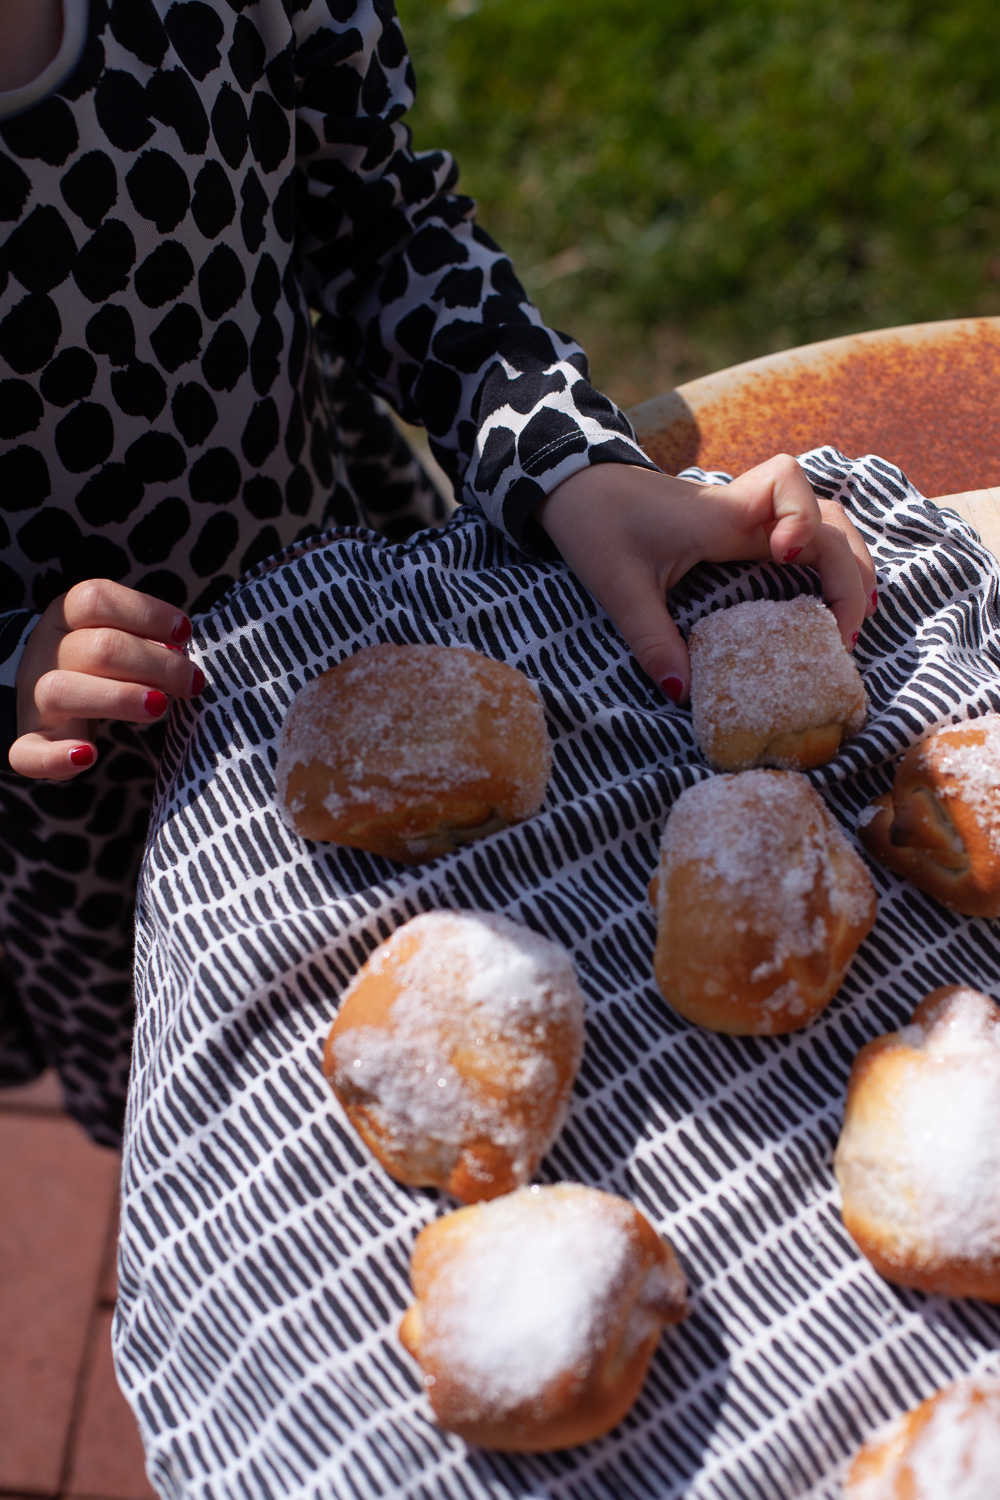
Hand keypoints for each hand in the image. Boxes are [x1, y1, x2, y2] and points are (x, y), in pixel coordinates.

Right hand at [11, 579, 204, 779]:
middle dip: (156, 664)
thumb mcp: (116, 638)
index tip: (184, 633)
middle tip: (192, 682)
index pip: (95, 599)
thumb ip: (144, 638)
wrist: (48, 704)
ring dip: (119, 698)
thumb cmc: (101, 666)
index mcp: (65, 618)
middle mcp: (46, 653)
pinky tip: (89, 755)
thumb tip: (180, 645)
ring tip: (160, 707)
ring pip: (61, 692)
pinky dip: (56, 757)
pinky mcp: (30, 744)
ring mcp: (34, 699)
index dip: (146, 613)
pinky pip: (28, 753)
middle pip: (97, 648)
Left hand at [536, 456, 876, 701]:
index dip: (803, 519)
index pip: (789, 487)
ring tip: (851, 617)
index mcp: (720, 514)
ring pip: (824, 522)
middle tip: (844, 629)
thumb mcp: (618, 586)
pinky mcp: (736, 532)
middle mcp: (742, 511)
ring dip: (846, 563)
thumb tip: (683, 694)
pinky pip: (800, 537)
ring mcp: (744, 520)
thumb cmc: (595, 523)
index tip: (785, 558)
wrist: (575, 486)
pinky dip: (823, 562)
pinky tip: (825, 600)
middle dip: (849, 567)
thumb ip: (651, 639)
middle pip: (828, 516)